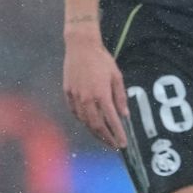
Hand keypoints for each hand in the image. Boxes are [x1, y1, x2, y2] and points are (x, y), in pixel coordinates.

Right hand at [63, 33, 128, 149]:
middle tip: (114, 146)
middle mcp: (87, 99)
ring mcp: (76, 97)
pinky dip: (83, 121)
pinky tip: (89, 124)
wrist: (80, 47)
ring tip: (103, 138)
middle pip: (96, 126)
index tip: (123, 144)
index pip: (112, 121)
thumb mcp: (117, 77)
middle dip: (106, 138)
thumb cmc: (101, 60)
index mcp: (101, 95)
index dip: (118, 134)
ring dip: (95, 132)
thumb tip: (124, 115)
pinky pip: (75, 113)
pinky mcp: (68, 93)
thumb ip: (120, 97)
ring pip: (85, 121)